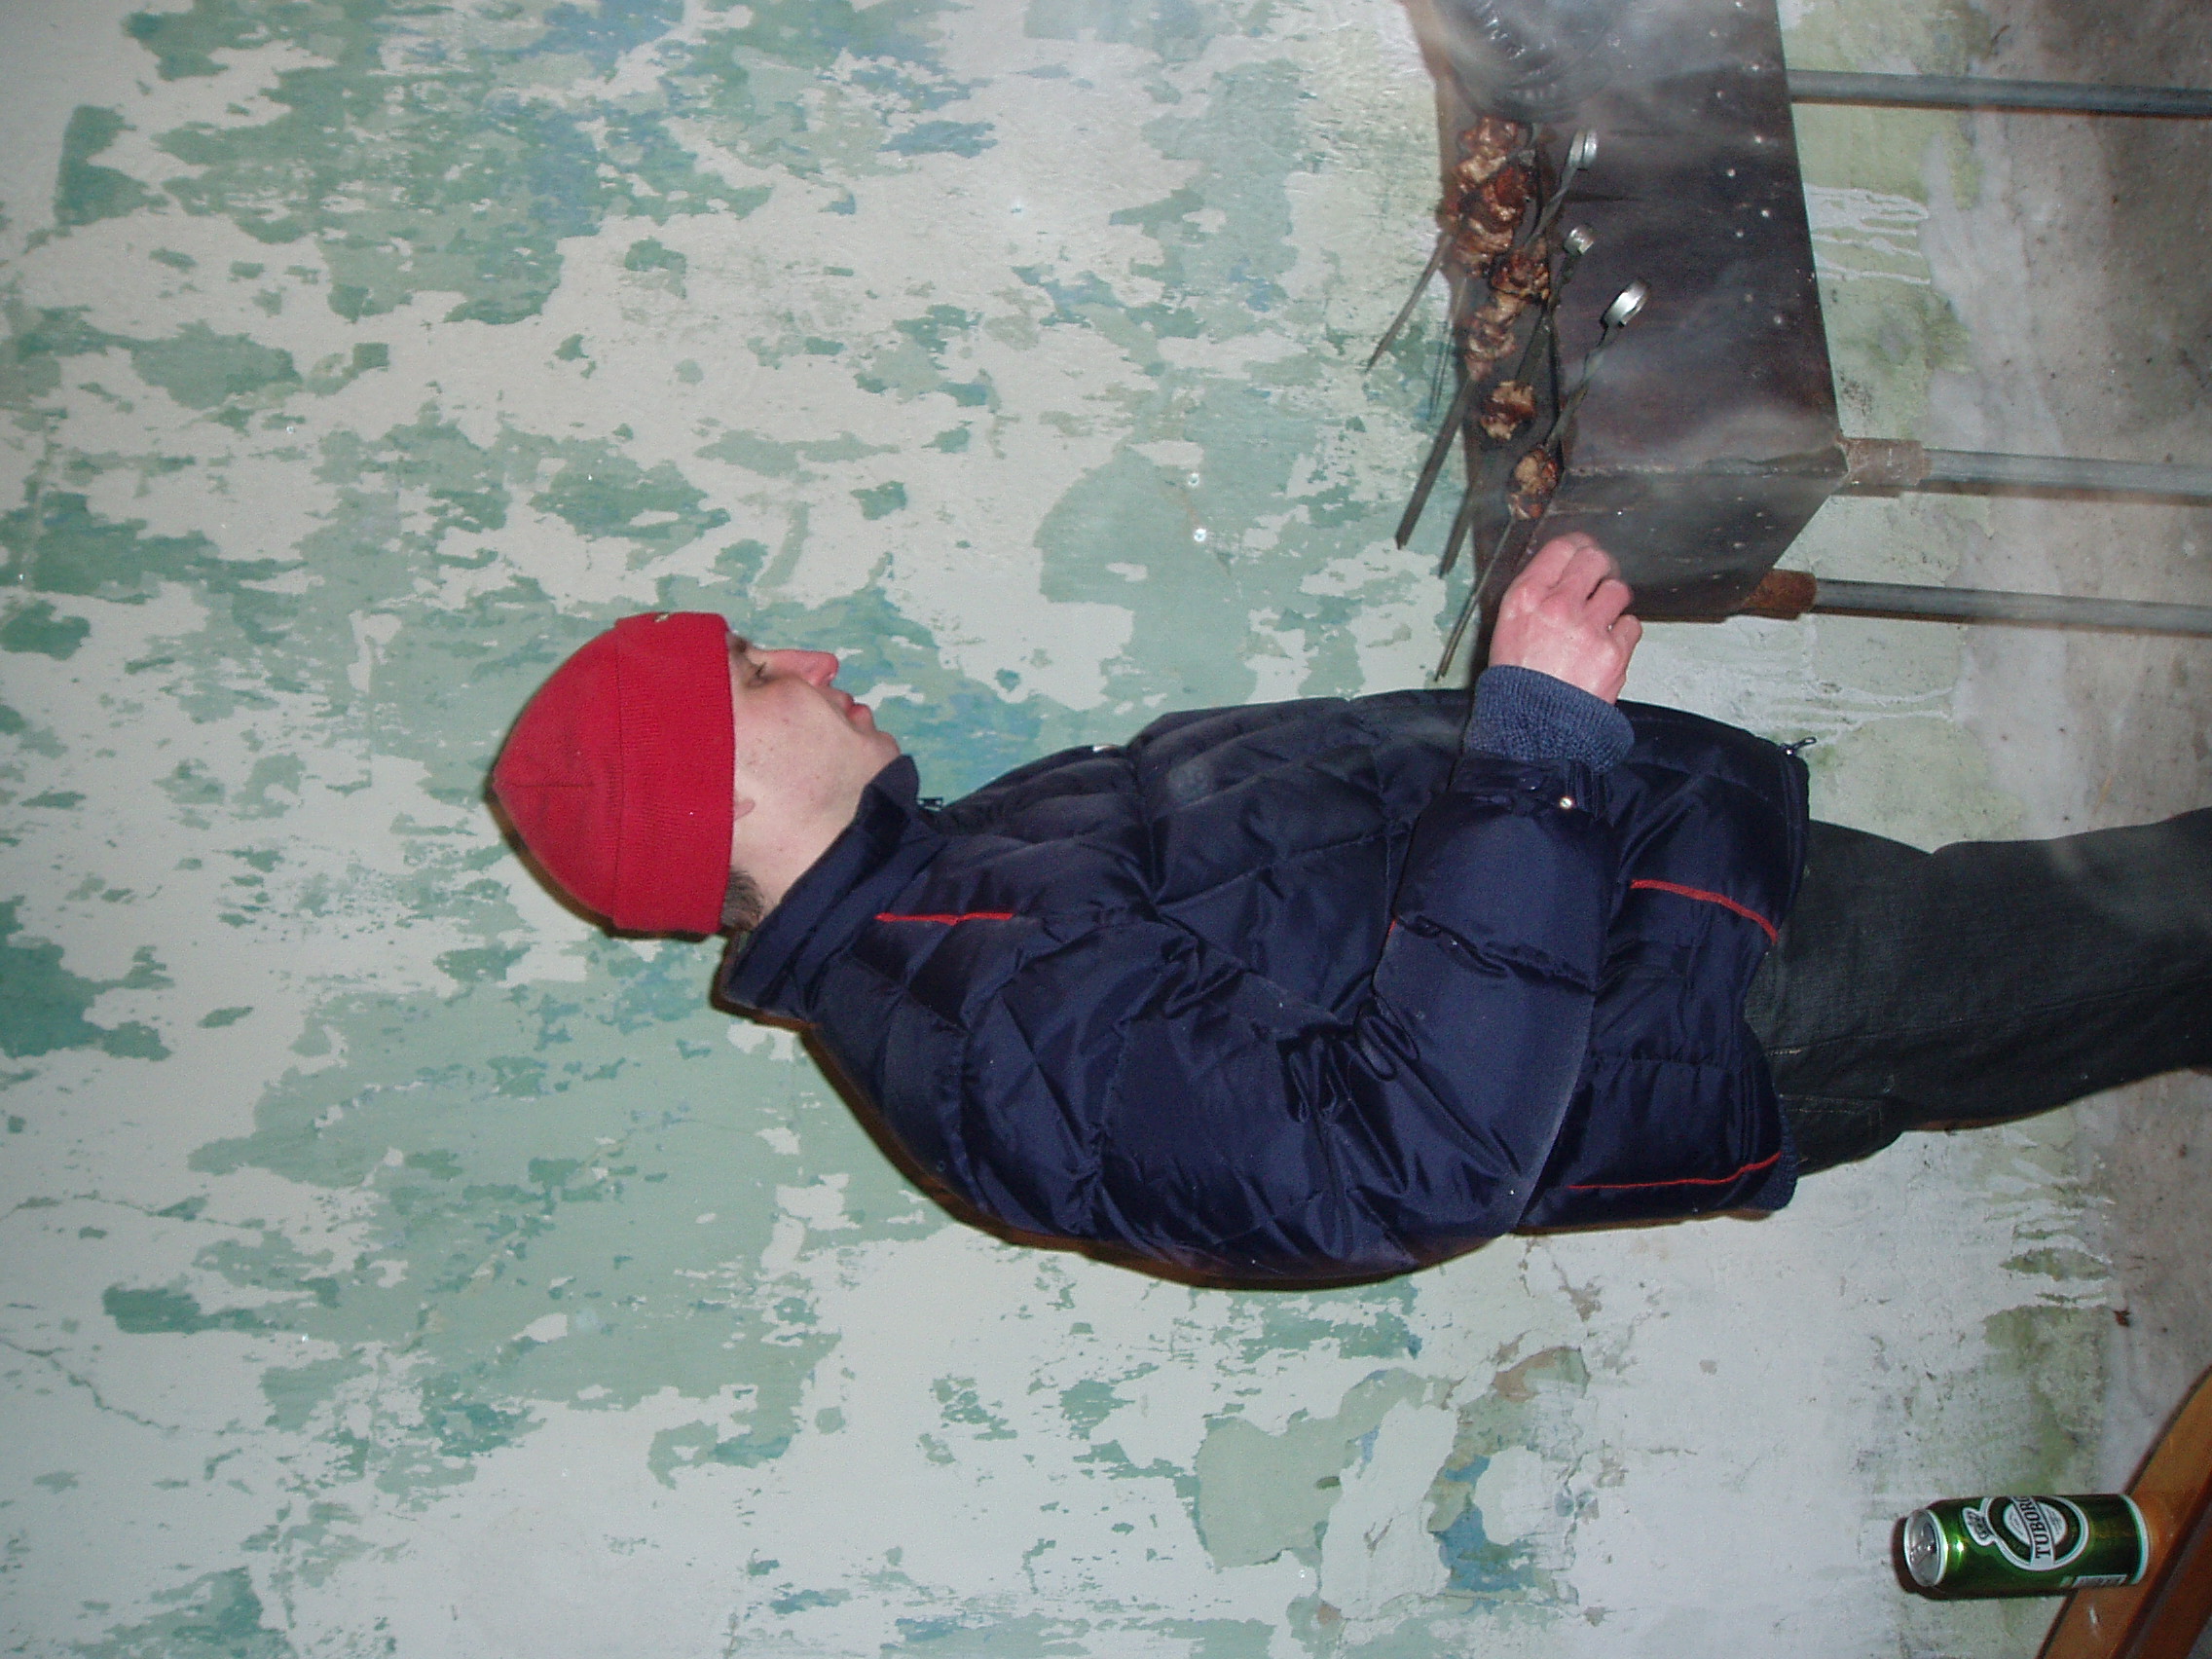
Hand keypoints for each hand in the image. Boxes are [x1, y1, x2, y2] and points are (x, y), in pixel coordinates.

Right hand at [1488, 532, 1641, 702]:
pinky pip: (1632, 624)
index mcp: (1526, 598)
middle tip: (1601, 577)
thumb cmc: (1516, 683)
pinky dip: (1624, 633)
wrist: (1533, 727)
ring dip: (1613, 600)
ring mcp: (1589, 628)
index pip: (1561, 549)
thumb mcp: (1507, 630)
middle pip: (1595, 560)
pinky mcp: (1614, 651)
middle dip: (1601, 566)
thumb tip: (1560, 575)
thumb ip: (1533, 598)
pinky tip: (1608, 644)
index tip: (1584, 550)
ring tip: (1603, 618)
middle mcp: (1558, 606)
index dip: (1578, 546)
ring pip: (1618, 590)